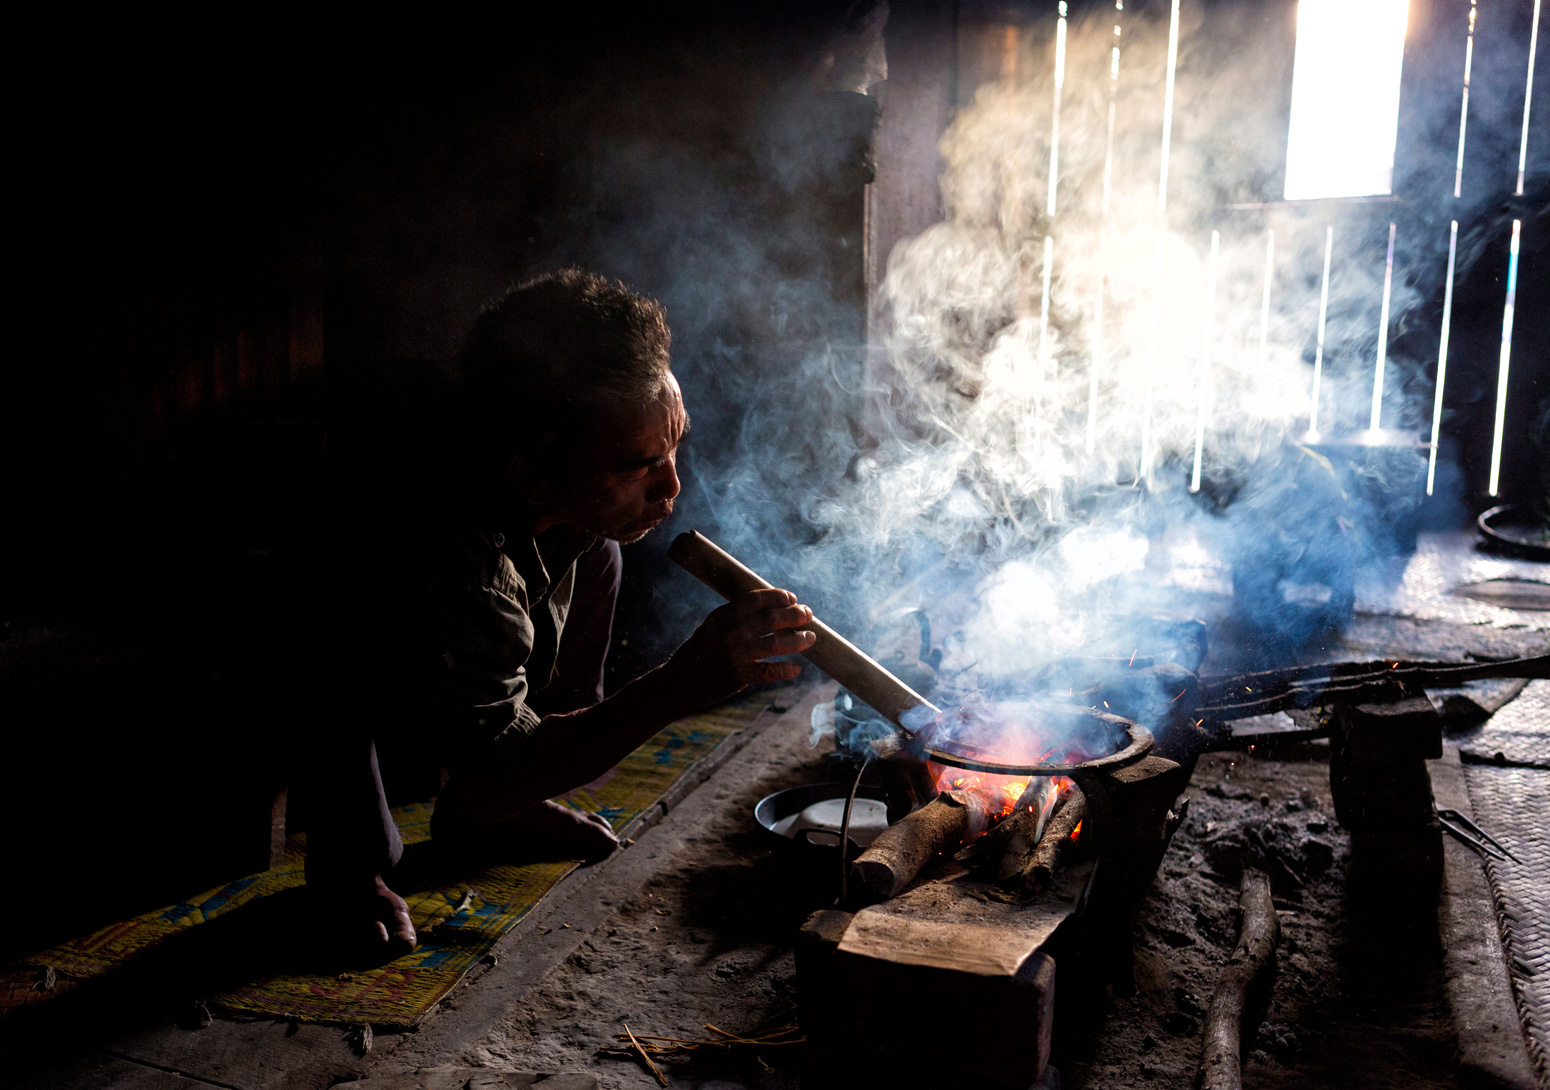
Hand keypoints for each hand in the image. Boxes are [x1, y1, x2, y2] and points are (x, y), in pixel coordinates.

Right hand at [670, 588, 816, 706]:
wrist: (678, 682)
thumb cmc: (699, 653)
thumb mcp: (712, 627)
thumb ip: (735, 617)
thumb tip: (768, 608)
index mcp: (723, 616)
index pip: (756, 599)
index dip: (777, 596)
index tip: (792, 598)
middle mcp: (731, 632)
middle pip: (771, 618)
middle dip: (795, 614)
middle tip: (808, 614)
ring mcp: (736, 654)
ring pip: (776, 644)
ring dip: (798, 640)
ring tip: (810, 638)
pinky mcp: (739, 675)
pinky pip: (770, 671)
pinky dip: (786, 670)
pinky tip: (796, 669)